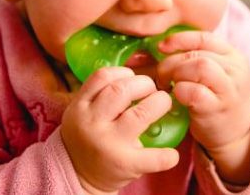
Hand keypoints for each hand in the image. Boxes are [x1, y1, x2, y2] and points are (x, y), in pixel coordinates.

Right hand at [60, 67, 179, 194]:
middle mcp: (91, 122)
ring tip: (163, 105)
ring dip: (159, 104)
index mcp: (81, 106)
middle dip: (144, 84)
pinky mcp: (123, 164)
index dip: (124, 72)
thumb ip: (100, 92)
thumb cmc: (87, 136)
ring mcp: (107, 143)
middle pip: (121, 90)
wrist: (77, 176)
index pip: (102, 76)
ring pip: (139, 114)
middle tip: (152, 90)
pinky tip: (171, 154)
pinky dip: (165, 155)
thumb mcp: (83, 111)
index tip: (134, 78)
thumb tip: (137, 74)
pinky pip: (150, 158)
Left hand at [156, 30, 249, 184]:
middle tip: (162, 76)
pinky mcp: (218, 108)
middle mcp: (235, 70)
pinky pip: (195, 92)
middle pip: (198, 54)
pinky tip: (177, 97)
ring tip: (169, 85)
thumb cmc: (217, 98)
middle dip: (172, 62)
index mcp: (233, 56)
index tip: (162, 47)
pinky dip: (180, 91)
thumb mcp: (215, 73)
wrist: (238, 131)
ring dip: (177, 74)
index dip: (180, 39)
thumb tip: (160, 47)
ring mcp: (229, 89)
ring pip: (200, 67)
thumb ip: (196, 59)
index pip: (204, 38)